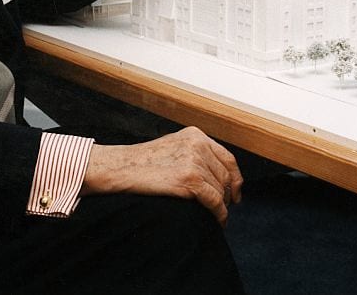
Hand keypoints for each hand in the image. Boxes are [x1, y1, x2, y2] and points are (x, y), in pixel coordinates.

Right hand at [81, 127, 242, 224]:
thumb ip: (195, 153)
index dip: (235, 178)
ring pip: (221, 190)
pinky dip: (219, 214)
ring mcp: (194, 161)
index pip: (227, 158)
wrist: (120, 167)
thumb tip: (216, 174)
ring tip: (217, 216)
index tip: (236, 193)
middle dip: (227, 195)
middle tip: (224, 208)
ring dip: (221, 206)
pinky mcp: (189, 179)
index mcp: (195, 135)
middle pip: (226, 175)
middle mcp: (198, 144)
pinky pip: (214, 201)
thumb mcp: (173, 147)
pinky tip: (217, 220)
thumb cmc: (141, 162)